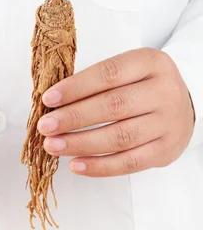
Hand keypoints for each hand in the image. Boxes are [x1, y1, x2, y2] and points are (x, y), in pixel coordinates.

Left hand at [38, 48, 194, 176]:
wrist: (183, 107)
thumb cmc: (143, 88)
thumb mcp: (128, 72)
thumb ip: (96, 83)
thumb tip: (54, 104)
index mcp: (150, 63)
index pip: (109, 74)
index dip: (76, 87)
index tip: (49, 99)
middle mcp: (163, 91)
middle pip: (113, 106)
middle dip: (74, 118)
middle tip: (46, 127)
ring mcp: (167, 123)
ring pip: (119, 137)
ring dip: (81, 144)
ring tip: (54, 146)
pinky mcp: (164, 150)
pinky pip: (129, 162)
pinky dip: (99, 166)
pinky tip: (76, 165)